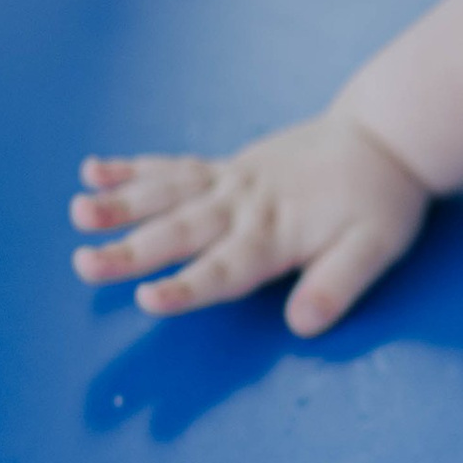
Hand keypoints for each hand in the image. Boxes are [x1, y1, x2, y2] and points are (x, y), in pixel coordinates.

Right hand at [68, 110, 428, 333]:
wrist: (385, 136)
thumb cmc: (381, 201)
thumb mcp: (377, 248)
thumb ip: (338, 284)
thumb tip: (303, 325)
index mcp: (277, 233)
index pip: (226, 268)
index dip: (188, 287)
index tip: (148, 299)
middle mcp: (246, 205)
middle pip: (182, 231)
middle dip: (131, 250)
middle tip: (84, 265)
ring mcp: (233, 181)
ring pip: (168, 193)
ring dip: (120, 204)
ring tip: (77, 213)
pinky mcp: (228, 167)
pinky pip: (174, 167)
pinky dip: (134, 169)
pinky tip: (92, 172)